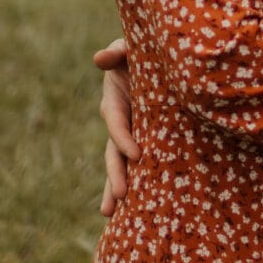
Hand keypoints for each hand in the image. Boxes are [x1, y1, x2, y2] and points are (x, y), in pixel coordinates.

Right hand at [95, 38, 133, 217]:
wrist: (163, 61)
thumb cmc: (145, 52)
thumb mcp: (129, 49)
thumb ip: (117, 51)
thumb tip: (99, 58)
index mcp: (115, 101)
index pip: (116, 122)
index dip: (123, 138)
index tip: (136, 155)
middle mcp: (121, 122)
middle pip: (114, 151)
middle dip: (115, 174)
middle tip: (118, 196)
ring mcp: (132, 134)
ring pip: (120, 164)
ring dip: (114, 187)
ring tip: (109, 213)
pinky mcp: (147, 141)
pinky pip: (139, 165)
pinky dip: (135, 185)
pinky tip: (131, 208)